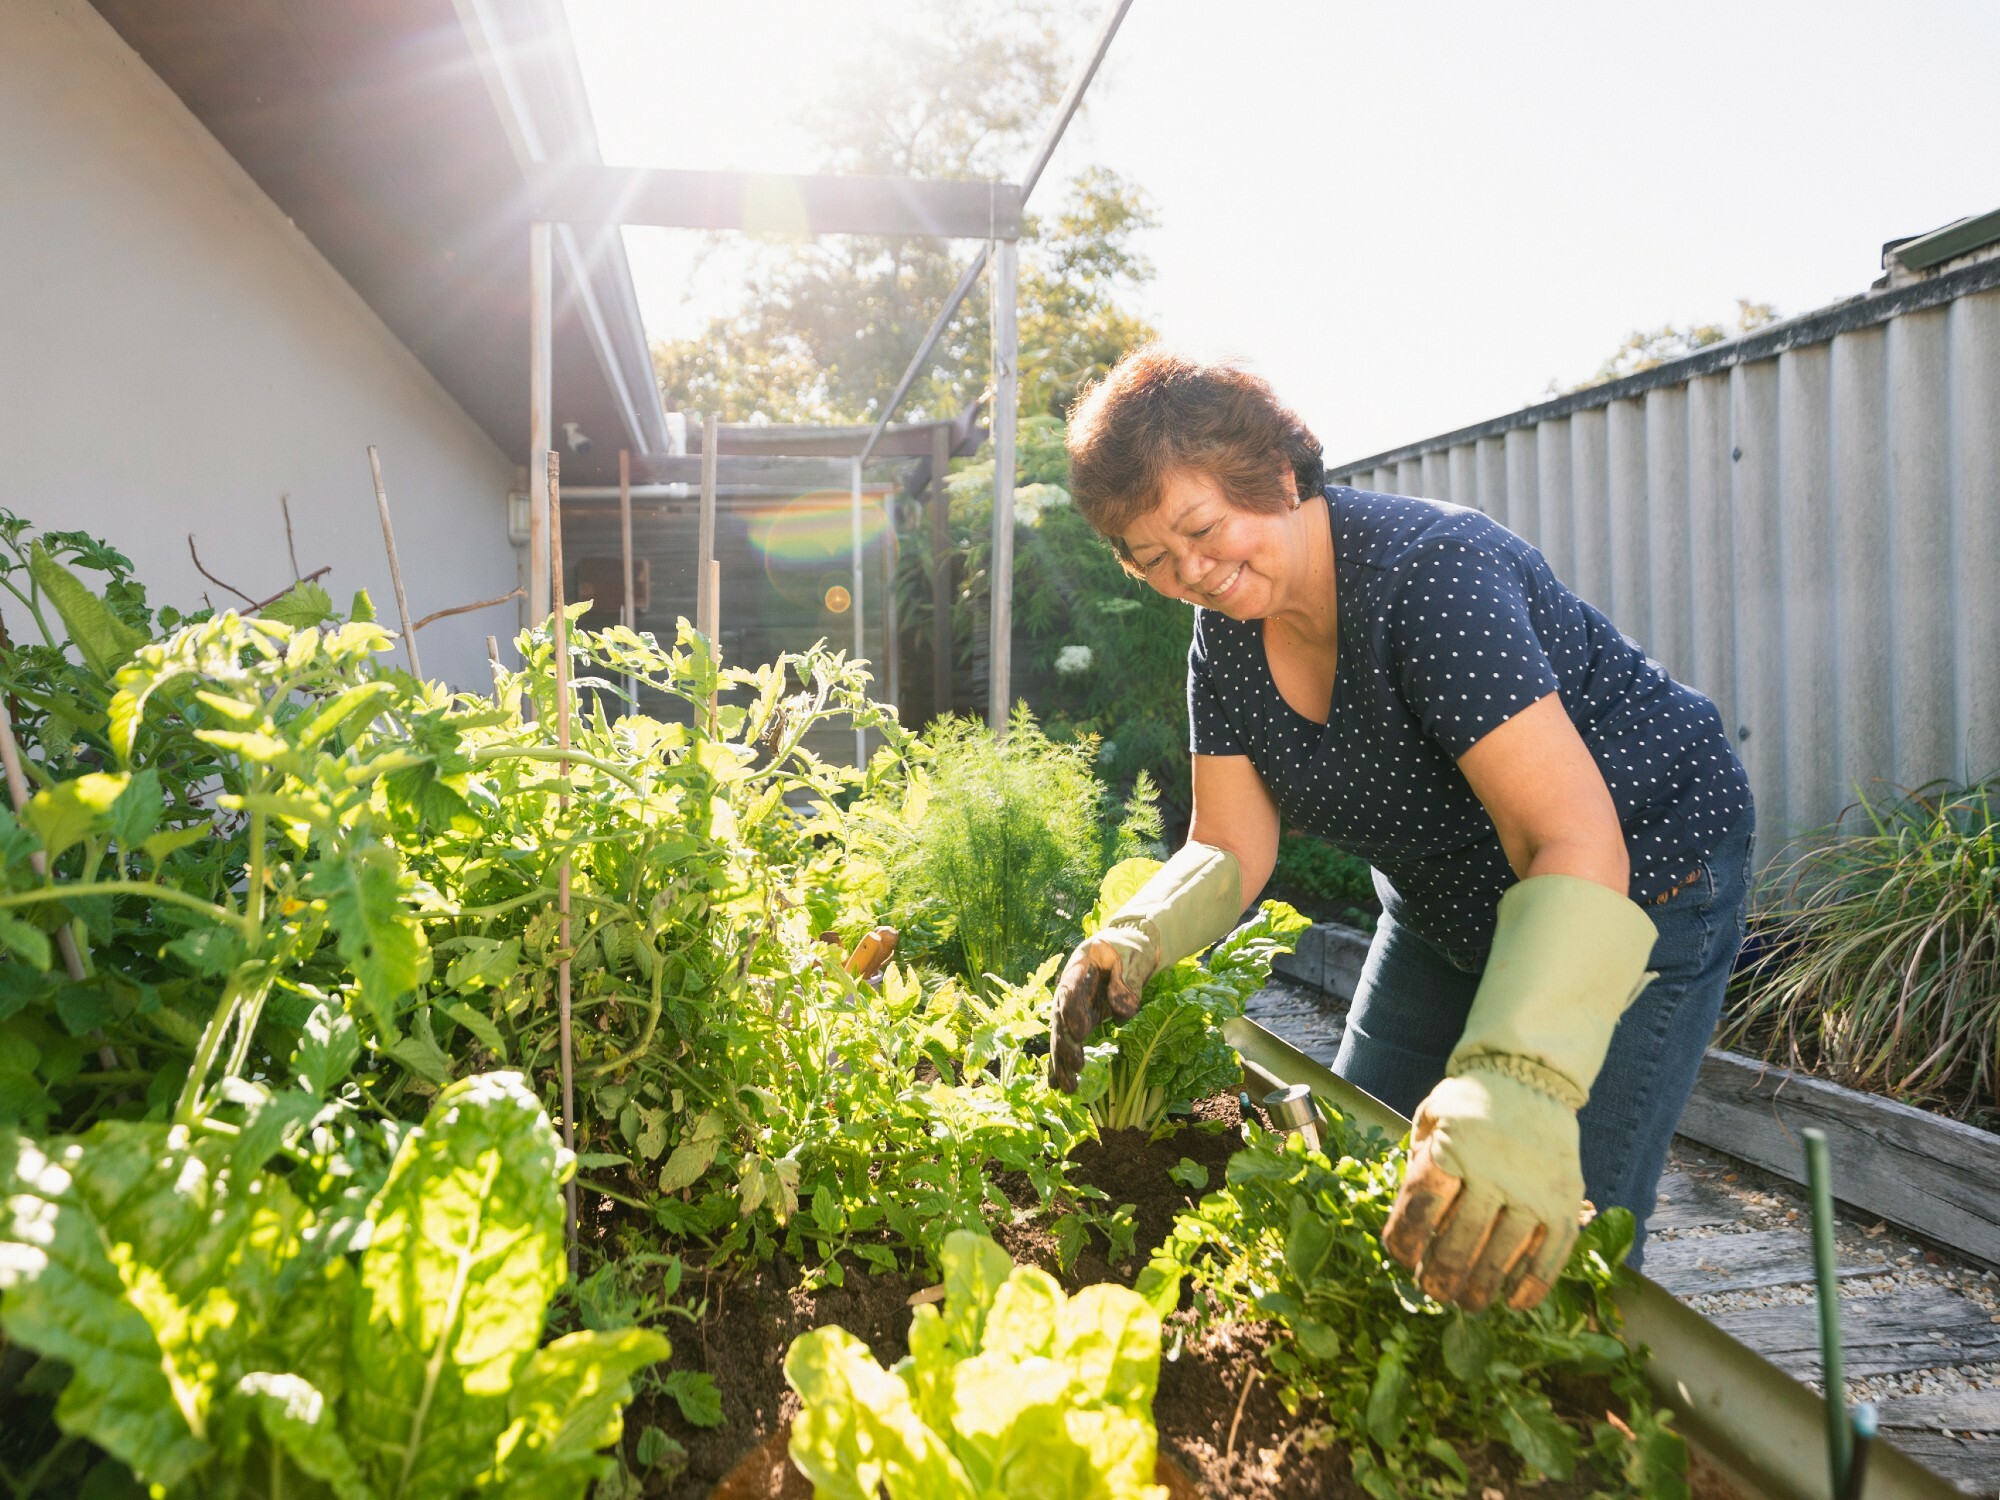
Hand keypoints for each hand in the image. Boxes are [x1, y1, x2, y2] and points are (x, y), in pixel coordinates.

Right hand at [1046, 935, 1146, 1092]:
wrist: (1127, 948)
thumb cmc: (1130, 948)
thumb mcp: (1133, 956)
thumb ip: (1127, 980)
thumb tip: (1122, 1013)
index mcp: (1079, 967)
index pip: (1070, 990)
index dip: (1072, 1011)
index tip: (1080, 1033)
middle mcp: (1068, 989)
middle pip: (1061, 1019)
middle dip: (1066, 1045)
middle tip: (1076, 1067)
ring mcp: (1072, 1006)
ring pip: (1062, 1036)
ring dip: (1063, 1063)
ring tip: (1068, 1088)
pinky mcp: (1081, 1020)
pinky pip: (1069, 1042)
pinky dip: (1062, 1064)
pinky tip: (1057, 1085)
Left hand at [1381, 1071, 1583, 1310]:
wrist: (1532, 1078)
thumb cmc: (1471, 1105)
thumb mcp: (1432, 1118)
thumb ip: (1418, 1163)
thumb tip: (1410, 1222)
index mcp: (1452, 1149)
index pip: (1420, 1210)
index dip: (1406, 1242)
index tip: (1403, 1259)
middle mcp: (1493, 1173)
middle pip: (1458, 1243)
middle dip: (1440, 1276)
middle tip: (1433, 1291)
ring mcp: (1533, 1191)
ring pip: (1500, 1257)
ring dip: (1480, 1289)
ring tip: (1467, 1302)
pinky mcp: (1565, 1204)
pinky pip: (1549, 1257)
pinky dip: (1531, 1286)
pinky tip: (1515, 1302)